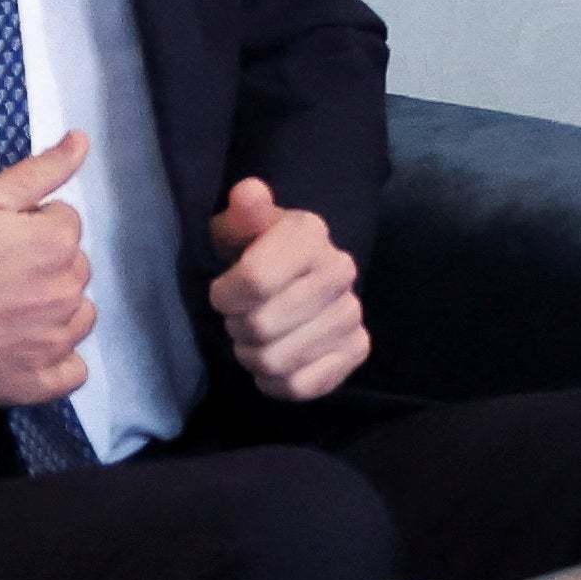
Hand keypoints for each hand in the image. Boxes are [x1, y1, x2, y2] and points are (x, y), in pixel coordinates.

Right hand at [0, 130, 95, 413]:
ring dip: (53, 310)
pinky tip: (25, 349)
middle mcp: (66, 293)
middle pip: (73, 267)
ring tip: (3, 311)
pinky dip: (56, 362)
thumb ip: (37, 172)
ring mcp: (54, 343)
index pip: (64, 222)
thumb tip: (80, 141)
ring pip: (78, 315)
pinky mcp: (36, 383)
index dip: (28, 225)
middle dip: (42, 265)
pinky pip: (72, 371)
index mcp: (56, 244)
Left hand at [209, 175, 369, 402]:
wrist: (297, 279)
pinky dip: (277, 383)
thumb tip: (248, 193)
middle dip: (238, 328)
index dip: (225, 295)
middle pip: (261, 327)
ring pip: (276, 360)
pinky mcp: (356, 349)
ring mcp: (352, 313)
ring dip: (254, 357)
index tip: (224, 292)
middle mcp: (341, 271)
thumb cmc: (257, 253)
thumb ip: (242, 214)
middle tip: (242, 318)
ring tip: (258, 339)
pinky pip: (301, 386)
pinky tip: (277, 363)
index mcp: (310, 235)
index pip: (254, 281)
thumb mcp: (240, 229)